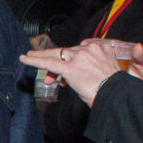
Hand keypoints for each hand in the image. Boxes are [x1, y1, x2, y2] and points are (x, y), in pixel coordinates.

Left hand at [22, 38, 142, 104]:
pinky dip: (35, 60)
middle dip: (56, 61)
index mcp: (101, 47)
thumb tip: (70, 75)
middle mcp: (90, 49)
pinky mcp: (70, 67)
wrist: (118, 95)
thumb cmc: (114, 89)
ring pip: (57, 56)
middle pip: (67, 52)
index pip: (80, 49)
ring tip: (32, 62)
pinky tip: (24, 58)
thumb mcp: (105, 71)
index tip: (68, 69)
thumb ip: (90, 66)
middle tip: (43, 64)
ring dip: (44, 62)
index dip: (72, 59)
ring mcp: (79, 57)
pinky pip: (49, 62)